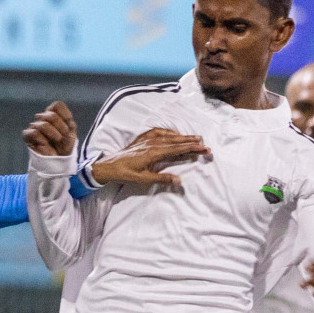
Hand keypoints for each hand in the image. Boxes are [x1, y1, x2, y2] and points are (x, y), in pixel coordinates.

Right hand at [22, 101, 77, 156]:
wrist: (59, 159)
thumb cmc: (65, 144)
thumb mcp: (71, 130)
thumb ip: (66, 118)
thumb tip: (50, 113)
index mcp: (53, 114)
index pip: (57, 105)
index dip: (65, 115)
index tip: (69, 127)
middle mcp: (43, 118)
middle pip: (51, 115)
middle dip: (61, 127)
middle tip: (63, 137)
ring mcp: (34, 126)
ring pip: (44, 124)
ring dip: (54, 134)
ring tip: (57, 141)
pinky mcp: (27, 135)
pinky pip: (35, 133)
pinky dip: (44, 140)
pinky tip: (46, 145)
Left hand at [91, 128, 208, 188]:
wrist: (108, 166)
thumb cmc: (125, 174)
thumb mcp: (143, 179)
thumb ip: (162, 179)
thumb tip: (179, 181)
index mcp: (154, 152)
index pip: (177, 149)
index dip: (192, 148)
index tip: (204, 148)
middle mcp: (152, 143)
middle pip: (176, 141)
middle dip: (191, 142)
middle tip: (205, 143)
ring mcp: (146, 139)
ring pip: (168, 135)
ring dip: (182, 136)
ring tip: (195, 138)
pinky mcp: (142, 139)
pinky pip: (158, 132)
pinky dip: (168, 132)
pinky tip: (173, 133)